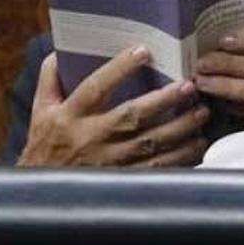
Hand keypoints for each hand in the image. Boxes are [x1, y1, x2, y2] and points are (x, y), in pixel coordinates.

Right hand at [17, 48, 210, 166]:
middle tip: (189, 86)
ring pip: (150, 144)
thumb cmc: (47, 145)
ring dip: (180, 128)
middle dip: (163, 100)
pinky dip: (181, 157)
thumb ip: (52, 78)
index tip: (143, 51)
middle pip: (131, 116)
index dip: (118, 69)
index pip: (94, 87)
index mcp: (69, 116)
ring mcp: (108, 162)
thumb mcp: (42, 110)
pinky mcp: (123, 182)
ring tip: (201, 112)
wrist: (42, 194)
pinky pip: (157, 169)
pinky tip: (197, 144)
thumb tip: (64, 50)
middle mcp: (90, 138)